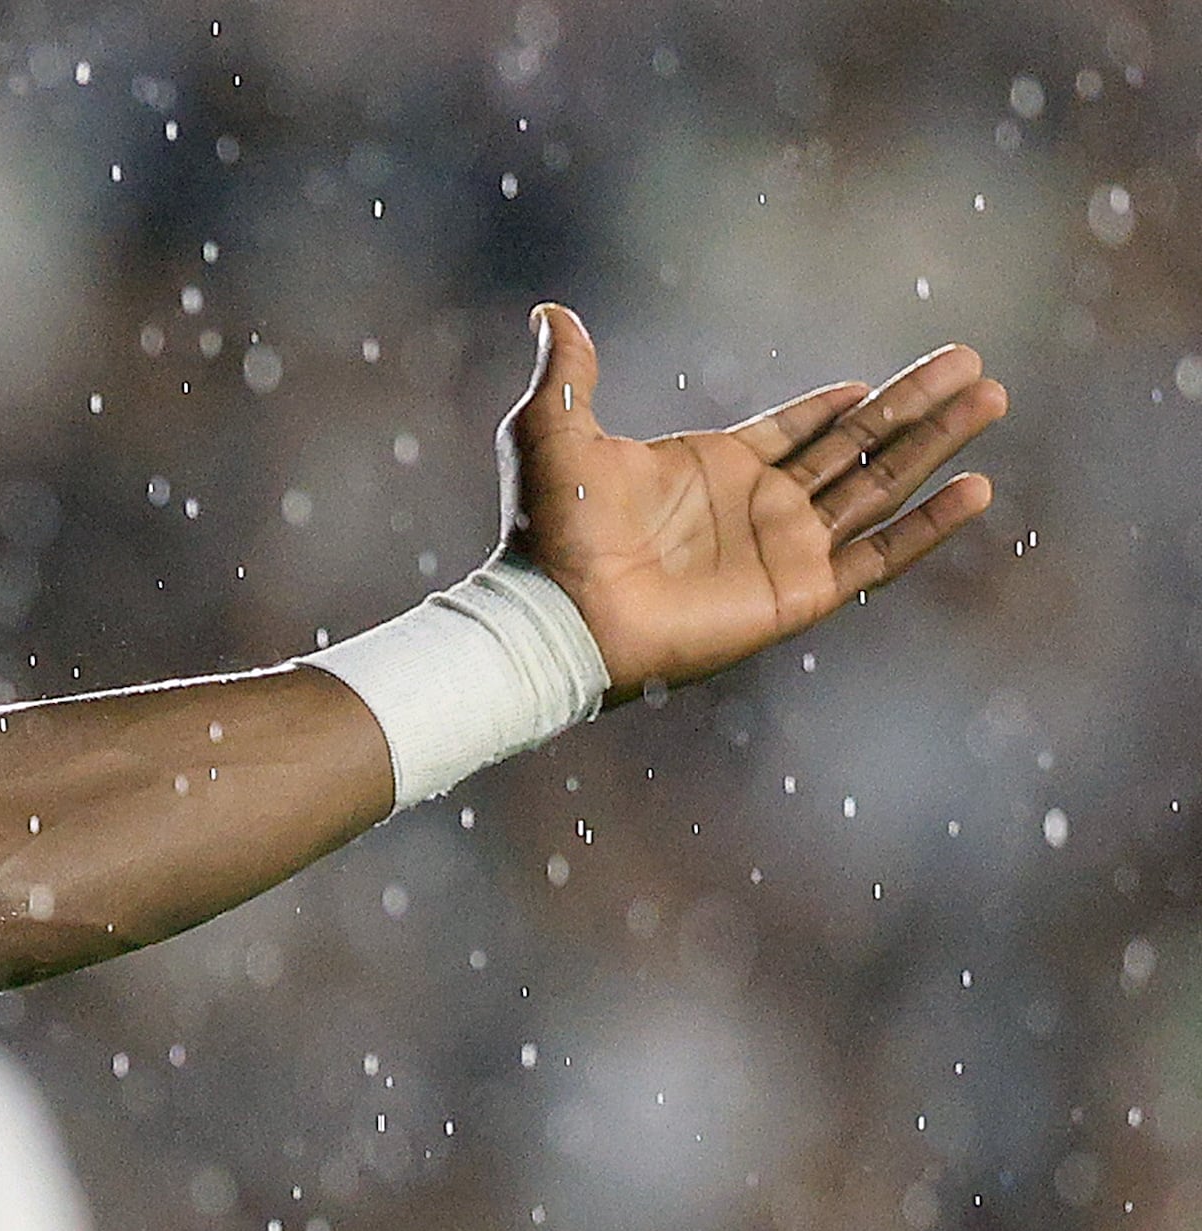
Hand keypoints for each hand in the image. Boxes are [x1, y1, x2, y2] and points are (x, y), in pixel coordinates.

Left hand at [503, 304, 1003, 698]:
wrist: (555, 612)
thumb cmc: (546, 531)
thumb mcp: (551, 429)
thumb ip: (569, 370)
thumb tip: (551, 310)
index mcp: (712, 469)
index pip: (794, 431)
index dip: (833, 406)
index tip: (868, 382)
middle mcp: (757, 507)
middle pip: (857, 447)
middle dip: (915, 406)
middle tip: (973, 364)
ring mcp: (783, 550)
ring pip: (881, 487)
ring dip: (938, 443)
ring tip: (992, 397)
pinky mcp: (798, 593)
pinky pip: (879, 556)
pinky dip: (929, 526)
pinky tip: (977, 488)